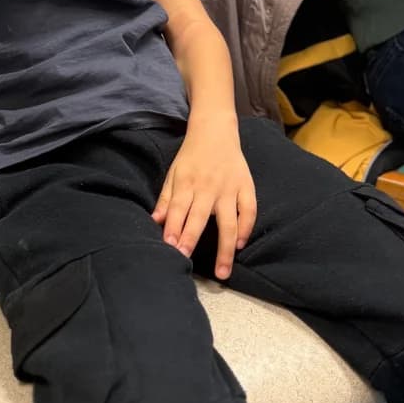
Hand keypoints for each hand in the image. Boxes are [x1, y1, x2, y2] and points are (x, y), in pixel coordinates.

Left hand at [152, 116, 257, 279]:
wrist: (216, 130)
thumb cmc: (191, 155)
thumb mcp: (174, 172)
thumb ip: (165, 198)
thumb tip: (154, 221)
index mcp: (187, 182)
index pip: (178, 209)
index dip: (173, 228)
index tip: (169, 248)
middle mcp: (208, 186)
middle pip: (200, 217)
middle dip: (191, 238)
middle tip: (186, 260)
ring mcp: (229, 187)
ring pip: (228, 221)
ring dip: (225, 248)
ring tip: (222, 272)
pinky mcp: (246, 185)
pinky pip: (249, 210)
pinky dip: (246, 228)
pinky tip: (240, 244)